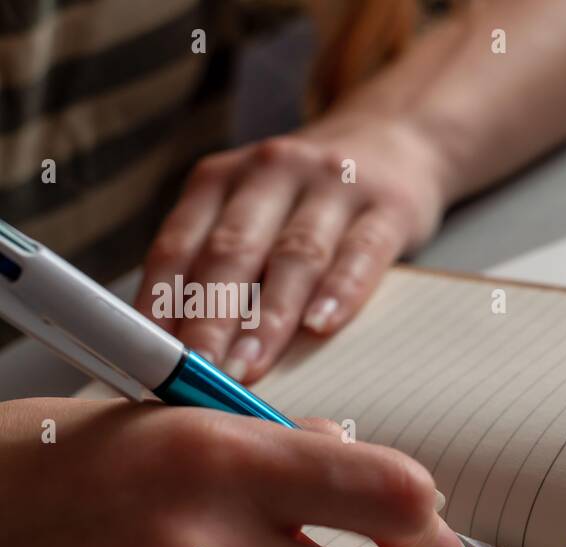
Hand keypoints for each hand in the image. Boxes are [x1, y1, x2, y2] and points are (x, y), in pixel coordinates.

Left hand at [134, 118, 448, 382]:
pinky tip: (321, 327)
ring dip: (268, 318)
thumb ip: (221, 268)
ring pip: (294, 256)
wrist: (395, 139)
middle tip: (199, 372)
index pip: (178, 245)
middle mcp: (271, 172)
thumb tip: (185, 355)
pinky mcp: (389, 205)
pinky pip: (361, 253)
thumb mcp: (254, 213)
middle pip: (232, 252)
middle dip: (210, 319)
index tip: (154, 362)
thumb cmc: (311, 202)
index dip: (161, 304)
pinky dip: (339, 292)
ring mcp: (332, 185)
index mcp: (221, 179)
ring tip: (251, 368)